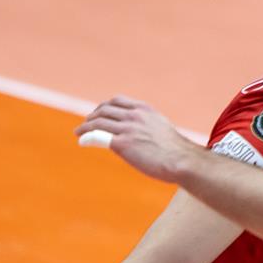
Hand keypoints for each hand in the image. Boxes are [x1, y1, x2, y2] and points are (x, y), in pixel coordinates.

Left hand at [75, 96, 196, 182]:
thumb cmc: (176, 150)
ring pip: (98, 122)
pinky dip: (87, 136)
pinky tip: (82, 141)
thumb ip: (148, 126)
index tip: (99, 114)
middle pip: (104, 110)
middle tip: (86, 124)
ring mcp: (127, 129)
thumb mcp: (162, 128)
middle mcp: (134, 116)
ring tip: (79, 132)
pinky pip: (98, 136)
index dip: (104, 106)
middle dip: (92, 116)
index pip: (117, 101)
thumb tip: (141, 135)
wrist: (182, 160)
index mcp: (145, 110)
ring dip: (85, 126)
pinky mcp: (122, 144)